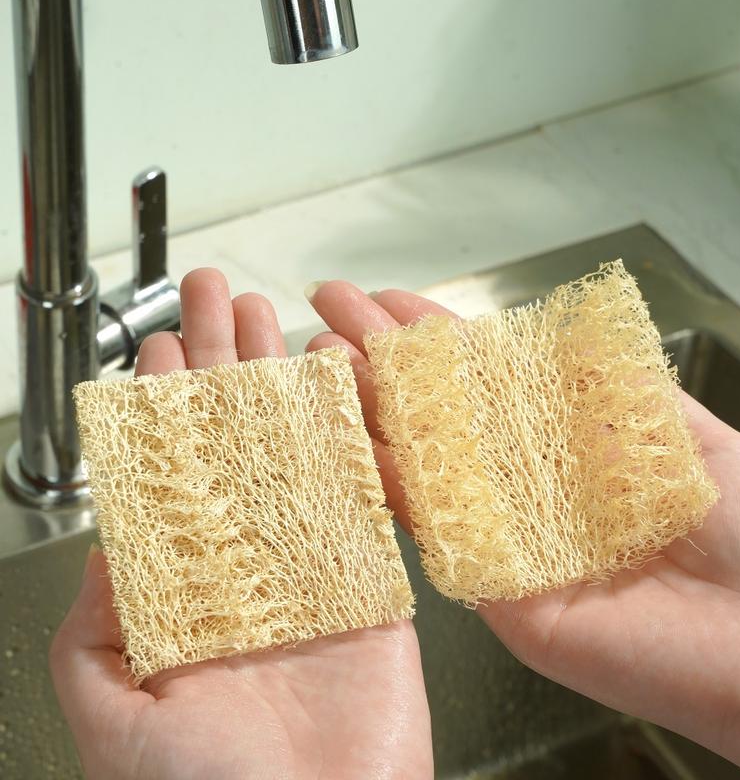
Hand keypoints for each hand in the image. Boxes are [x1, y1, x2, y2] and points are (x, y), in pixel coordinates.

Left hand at [50, 269, 432, 779]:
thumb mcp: (115, 719)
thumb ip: (97, 631)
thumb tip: (107, 540)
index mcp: (183, 590)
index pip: (169, 471)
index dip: (163, 404)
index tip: (158, 346)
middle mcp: (246, 563)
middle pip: (229, 437)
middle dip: (219, 358)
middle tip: (213, 293)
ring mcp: (310, 562)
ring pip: (291, 443)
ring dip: (278, 373)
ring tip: (268, 312)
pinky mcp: (371, 575)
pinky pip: (360, 486)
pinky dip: (349, 426)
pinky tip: (333, 375)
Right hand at [306, 280, 739, 778]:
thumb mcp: (683, 431)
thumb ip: (617, 382)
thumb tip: (559, 328)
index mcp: (571, 442)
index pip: (489, 376)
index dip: (437, 334)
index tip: (387, 296)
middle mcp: (528, 485)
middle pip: (442, 411)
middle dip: (383, 357)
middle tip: (327, 310)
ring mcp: (506, 536)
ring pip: (423, 463)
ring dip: (371, 409)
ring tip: (322, 358)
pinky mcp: (496, 592)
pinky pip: (434, 531)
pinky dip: (390, 484)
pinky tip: (353, 437)